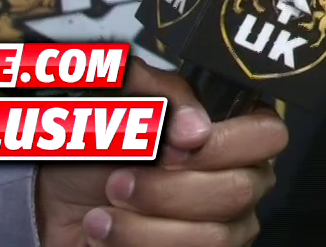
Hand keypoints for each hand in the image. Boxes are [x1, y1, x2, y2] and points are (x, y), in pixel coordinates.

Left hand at [36, 59, 286, 246]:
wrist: (56, 200)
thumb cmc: (98, 145)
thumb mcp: (123, 99)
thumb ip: (161, 95)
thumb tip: (196, 129)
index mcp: (233, 134)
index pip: (268, 136)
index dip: (223, 143)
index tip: (172, 147)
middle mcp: (239, 182)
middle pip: (238, 192)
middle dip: (167, 190)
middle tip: (118, 182)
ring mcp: (223, 229)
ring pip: (214, 238)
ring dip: (144, 228)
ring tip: (101, 216)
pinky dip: (134, 246)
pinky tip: (105, 234)